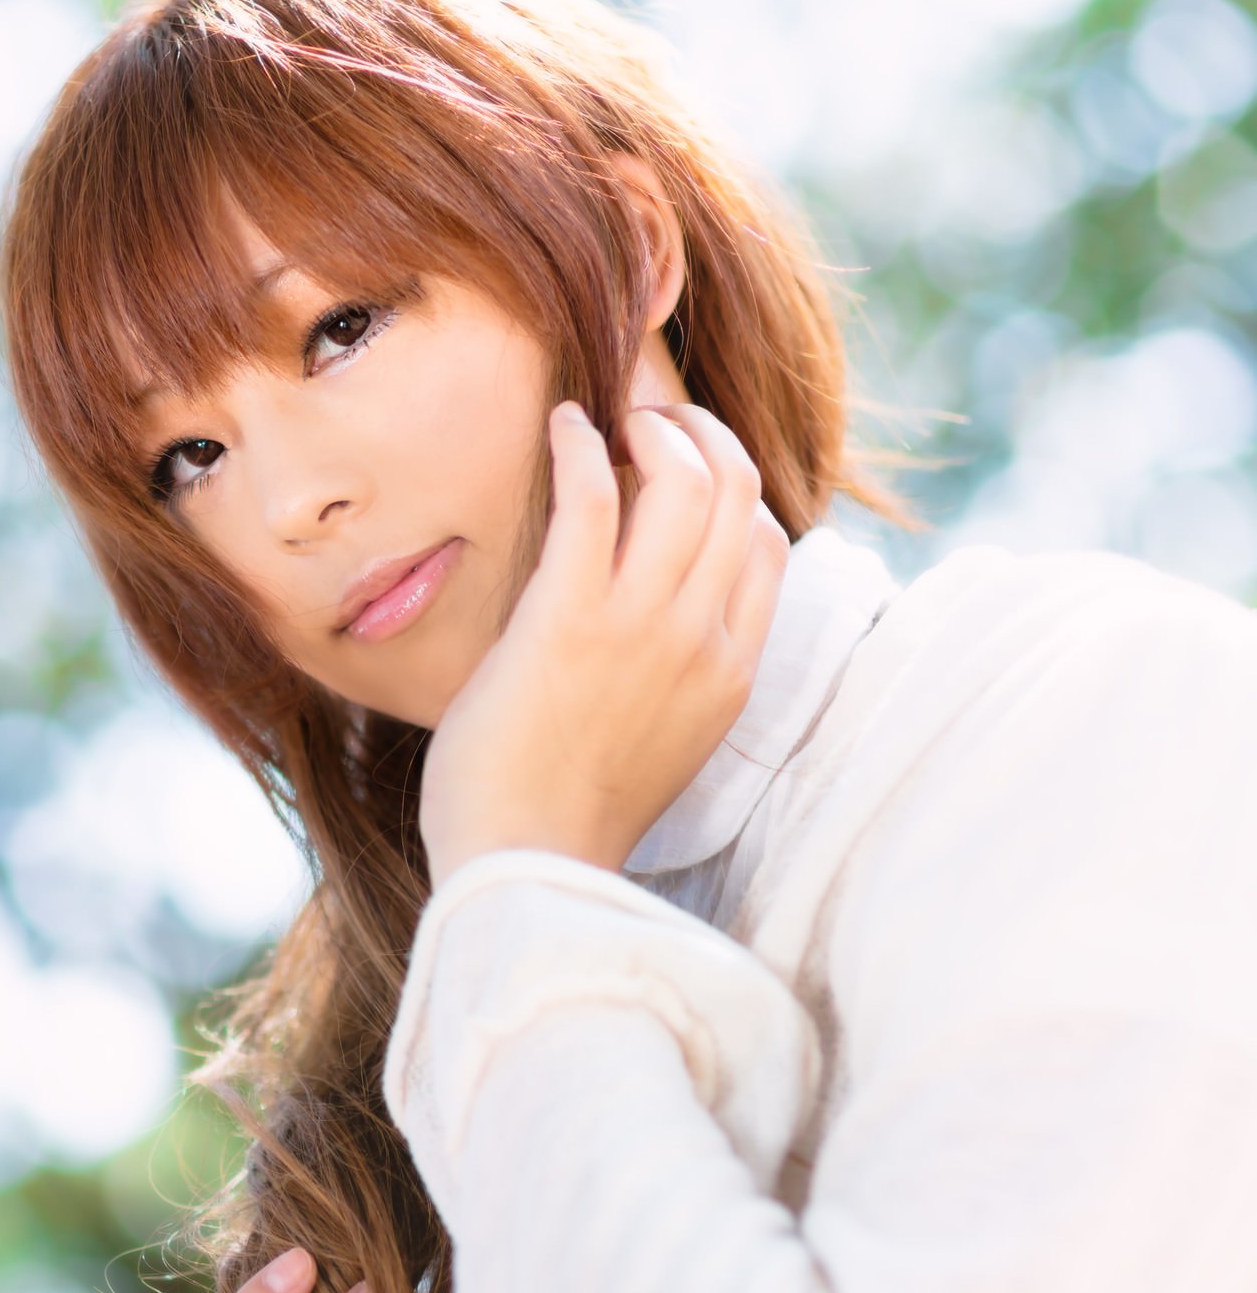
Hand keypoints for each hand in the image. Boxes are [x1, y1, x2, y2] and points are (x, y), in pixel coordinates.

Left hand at [419, 404, 787, 887]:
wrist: (525, 870)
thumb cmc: (567, 815)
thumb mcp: (662, 743)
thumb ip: (677, 676)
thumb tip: (650, 617)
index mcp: (730, 673)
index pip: (768, 545)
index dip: (730, 489)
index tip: (681, 471)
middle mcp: (700, 640)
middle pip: (738, 493)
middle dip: (700, 434)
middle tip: (651, 423)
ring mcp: (640, 626)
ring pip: (685, 479)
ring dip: (651, 428)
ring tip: (612, 421)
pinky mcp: (568, 618)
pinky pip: (592, 495)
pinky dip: (580, 443)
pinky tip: (560, 425)